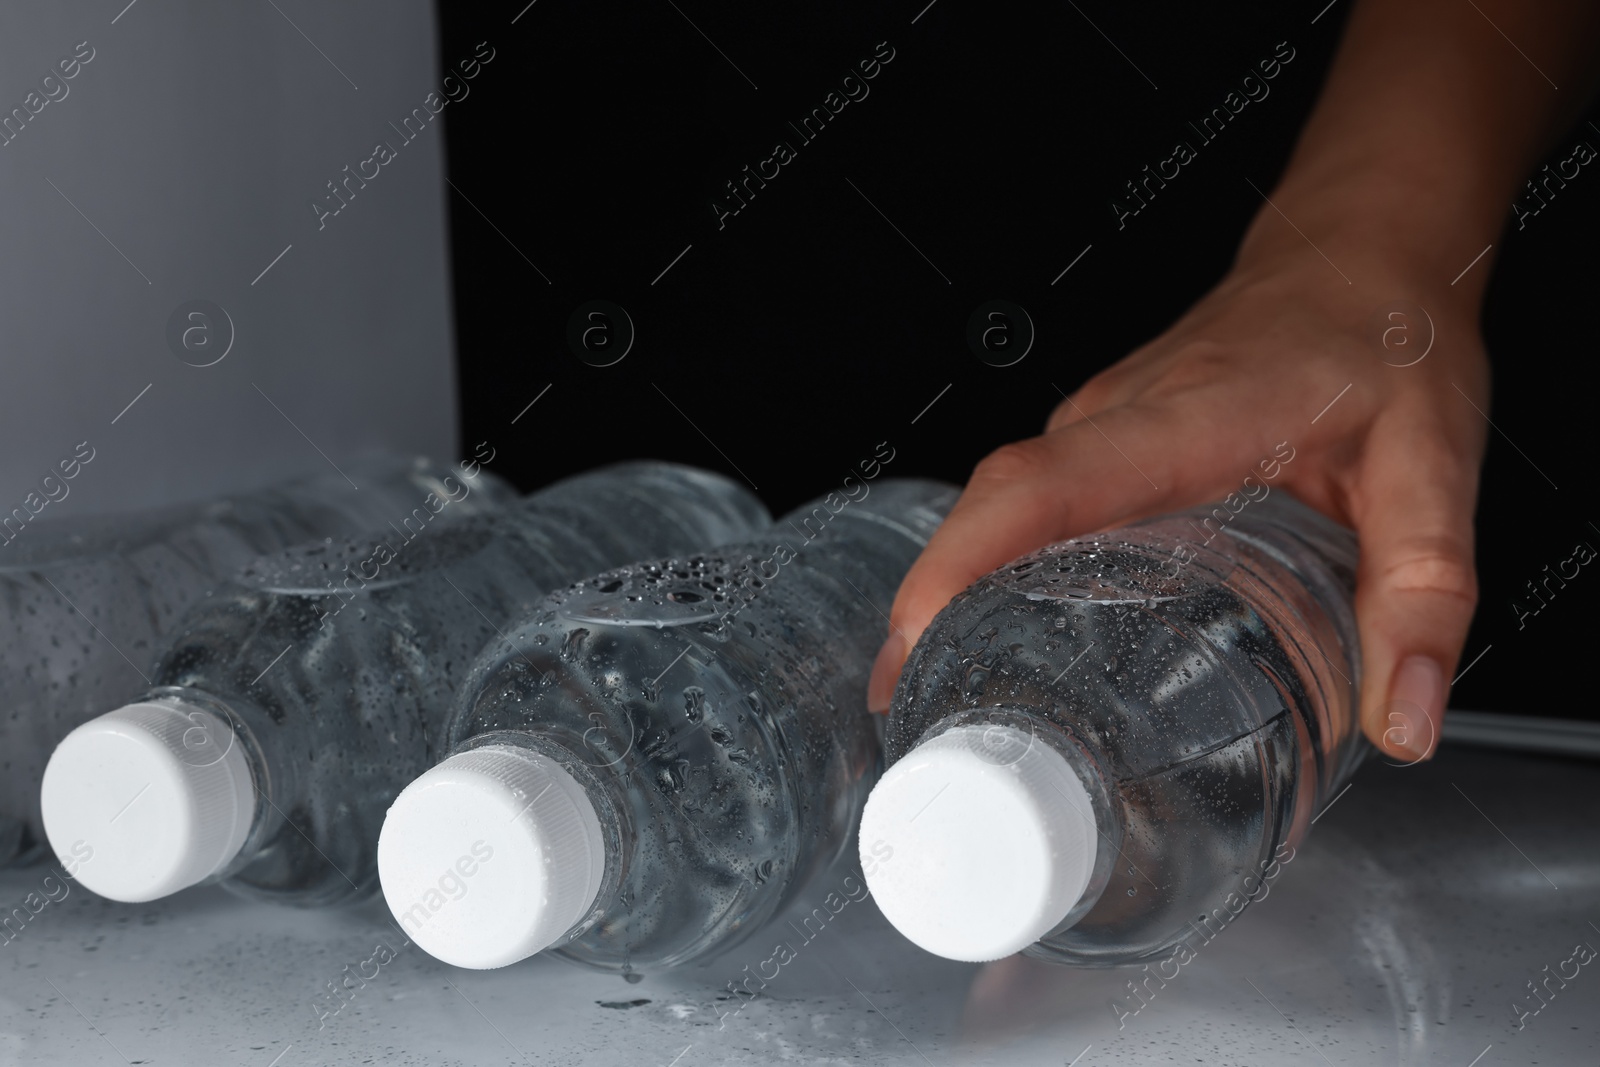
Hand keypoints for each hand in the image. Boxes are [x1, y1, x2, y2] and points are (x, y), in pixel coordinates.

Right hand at [867, 240, 1488, 762]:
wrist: (1362, 253)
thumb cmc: (1385, 339)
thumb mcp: (1434, 467)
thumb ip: (1423, 592)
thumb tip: (1404, 718)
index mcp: (1186, 419)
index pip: (1043, 486)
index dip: (964, 561)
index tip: (920, 638)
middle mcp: (1120, 418)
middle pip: (992, 507)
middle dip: (932, 608)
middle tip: (923, 720)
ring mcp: (1100, 424)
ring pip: (997, 505)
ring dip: (951, 594)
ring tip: (944, 702)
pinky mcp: (1102, 438)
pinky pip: (1024, 503)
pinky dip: (989, 568)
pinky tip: (999, 635)